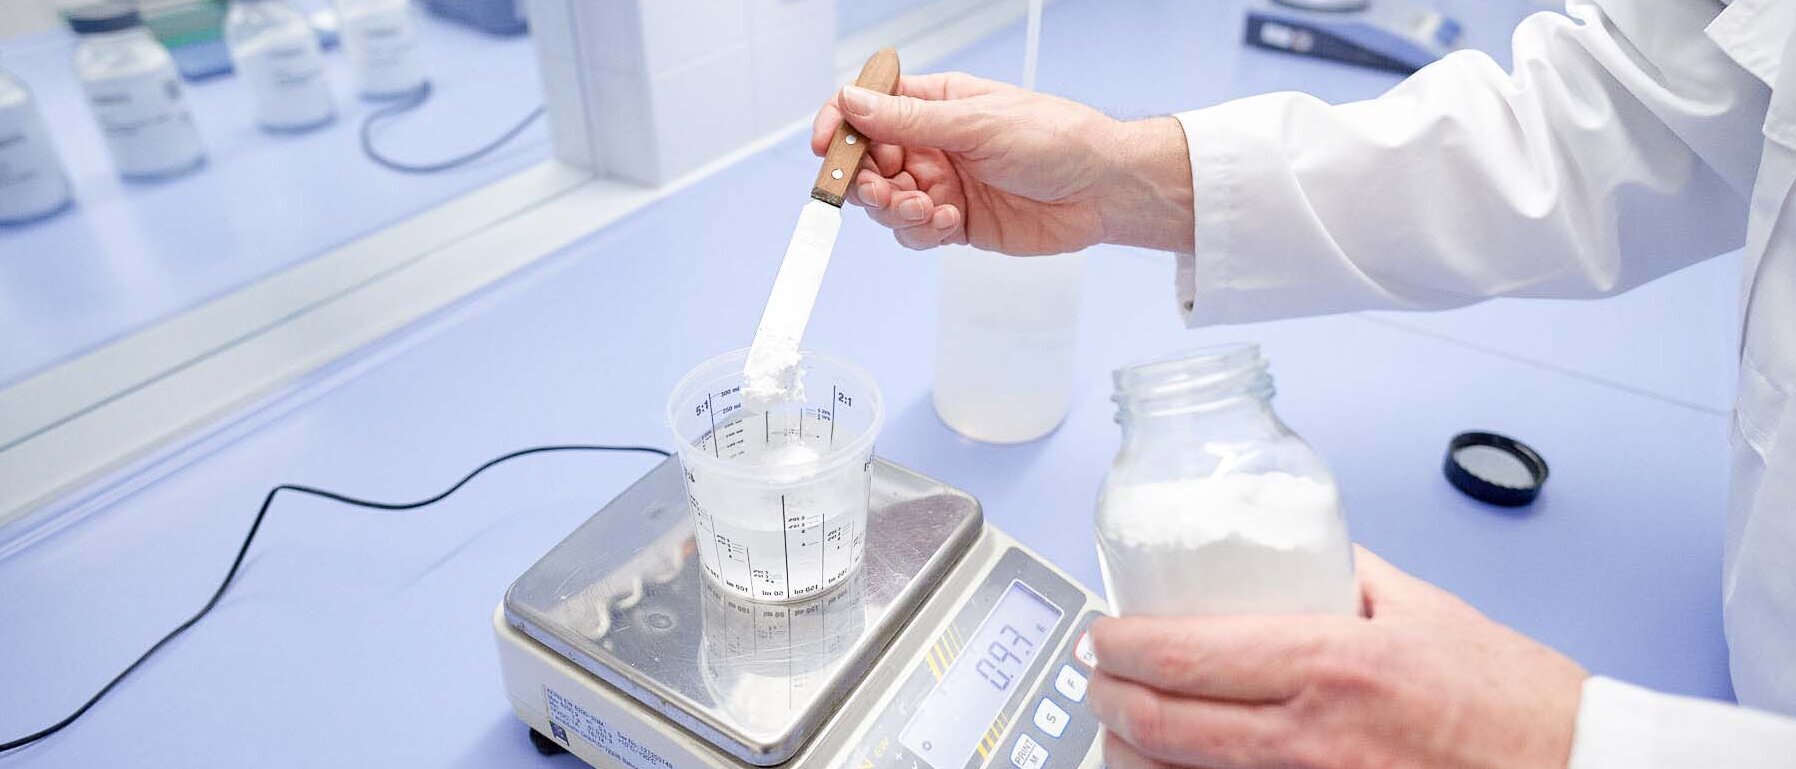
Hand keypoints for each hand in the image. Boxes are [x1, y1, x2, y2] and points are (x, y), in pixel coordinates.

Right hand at [809, 73, 1193, 254]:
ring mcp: (943, 184)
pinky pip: (914, 232)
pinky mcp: (956, 224)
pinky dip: (920, 232)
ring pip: (886, 201)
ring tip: (926, 209)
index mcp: (936, 104)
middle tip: (882, 190)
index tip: (828, 147)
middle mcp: (933, 144)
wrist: (1103, 191)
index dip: (841, 124)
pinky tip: (947, 223)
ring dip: (894, 209)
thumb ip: (909, 120)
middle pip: (869, 160)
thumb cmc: (1057, 139)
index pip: (869, 107)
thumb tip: (852, 101)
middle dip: (866, 178)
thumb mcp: (977, 123)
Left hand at [1087, 547, 1587, 768]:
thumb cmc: (1511, 700)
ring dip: (1133, 754)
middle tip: (1097, 678)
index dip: (1122, 646)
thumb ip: (1345, 575)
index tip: (1103, 635)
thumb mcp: (1422, 609)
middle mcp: (1313, 738)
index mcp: (1333, 663)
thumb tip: (1288, 551)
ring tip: (1120, 726)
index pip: (1187, 654)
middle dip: (1110, 700)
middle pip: (1166, 725)